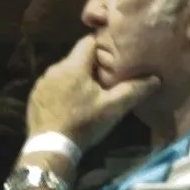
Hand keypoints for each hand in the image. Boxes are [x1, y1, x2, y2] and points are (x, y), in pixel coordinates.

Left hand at [24, 38, 159, 154]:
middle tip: (107, 77)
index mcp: (73, 65)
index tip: (115, 57)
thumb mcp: (113, 108)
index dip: (104, 47)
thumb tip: (155, 78)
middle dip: (91, 65)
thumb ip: (133, 90)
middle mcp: (54, 68)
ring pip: (64, 72)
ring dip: (77, 78)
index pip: (89, 42)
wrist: (50, 148)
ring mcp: (42, 82)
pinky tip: (71, 104)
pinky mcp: (35, 96)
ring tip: (90, 92)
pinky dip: (63, 90)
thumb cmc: (84, 124)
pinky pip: (53, 85)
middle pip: (77, 57)